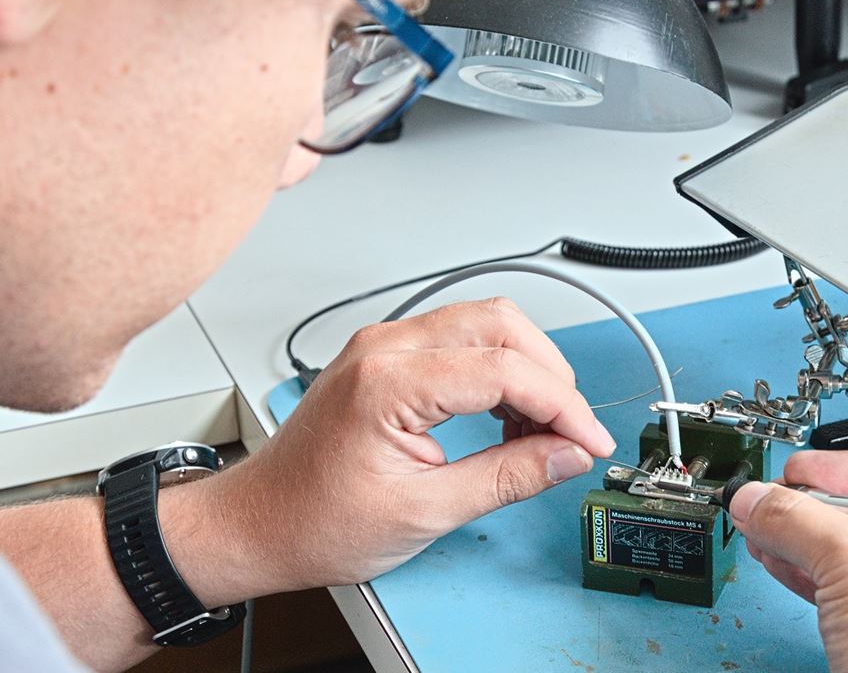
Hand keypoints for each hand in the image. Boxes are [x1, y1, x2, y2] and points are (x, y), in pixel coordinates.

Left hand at [218, 297, 615, 590]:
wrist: (257, 524)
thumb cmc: (313, 522)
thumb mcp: (423, 512)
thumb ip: (506, 477)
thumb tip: (566, 455)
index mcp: (388, 381)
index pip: (504, 369)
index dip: (562, 405)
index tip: (589, 440)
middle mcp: (384, 347)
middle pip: (501, 325)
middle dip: (550, 375)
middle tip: (571, 431)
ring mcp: (382, 345)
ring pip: (484, 324)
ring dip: (526, 369)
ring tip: (539, 430)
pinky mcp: (385, 356)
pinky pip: (459, 341)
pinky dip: (496, 371)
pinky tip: (505, 418)